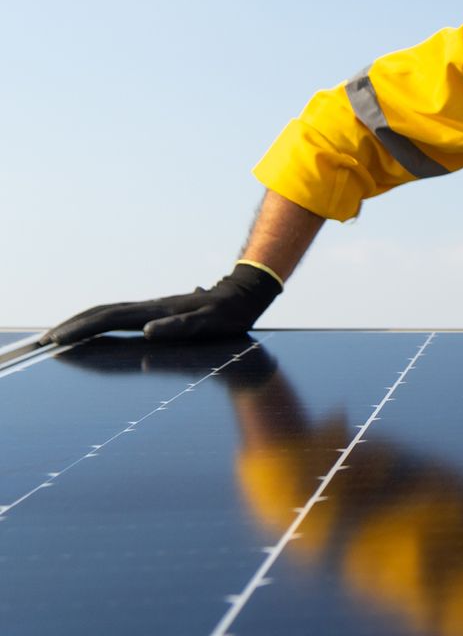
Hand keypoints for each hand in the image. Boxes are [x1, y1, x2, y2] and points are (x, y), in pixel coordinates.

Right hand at [40, 264, 282, 345]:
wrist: (243, 295)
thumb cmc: (227, 315)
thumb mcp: (209, 323)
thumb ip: (181, 328)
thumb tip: (149, 330)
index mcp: (155, 312)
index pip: (111, 319)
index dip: (84, 329)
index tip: (59, 339)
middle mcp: (149, 308)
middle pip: (103, 313)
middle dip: (74, 325)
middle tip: (47, 340)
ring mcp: (152, 308)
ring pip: (110, 312)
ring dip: (83, 322)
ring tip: (61, 334)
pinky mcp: (157, 311)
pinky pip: (122, 316)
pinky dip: (101, 321)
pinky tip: (95, 329)